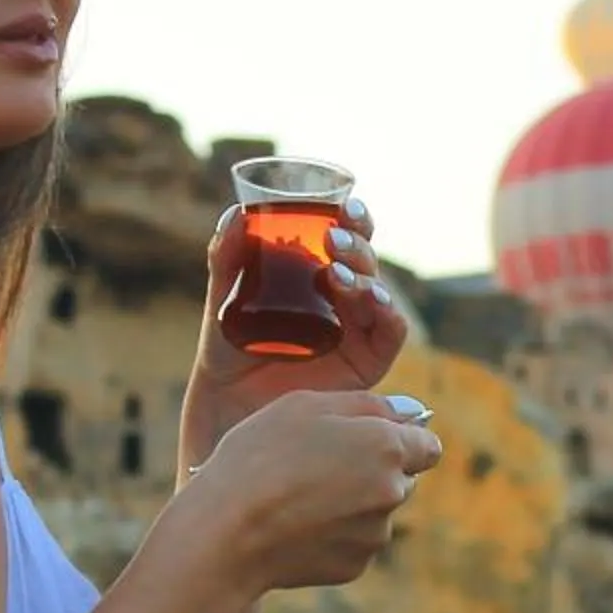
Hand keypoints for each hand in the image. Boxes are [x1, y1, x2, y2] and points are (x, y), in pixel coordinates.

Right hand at [171, 389, 445, 593]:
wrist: (225, 532)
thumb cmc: (259, 456)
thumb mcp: (305, 404)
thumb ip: (365, 404)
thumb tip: (404, 414)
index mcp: (387, 446)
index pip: (429, 445)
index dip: (402, 439)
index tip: (372, 440)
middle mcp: (393, 492)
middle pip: (403, 478)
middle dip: (375, 470)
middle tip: (321, 465)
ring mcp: (374, 535)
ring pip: (376, 512)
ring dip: (353, 503)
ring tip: (299, 497)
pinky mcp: (354, 566)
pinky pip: (353, 543)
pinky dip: (334, 534)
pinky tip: (295, 526)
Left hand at [180, 191, 409, 467]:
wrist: (226, 409)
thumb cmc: (227, 353)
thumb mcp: (222, 300)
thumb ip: (226, 259)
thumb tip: (235, 214)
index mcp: (316, 277)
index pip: (345, 238)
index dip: (353, 218)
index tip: (343, 203)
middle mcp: (343, 301)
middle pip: (367, 261)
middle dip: (359, 242)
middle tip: (336, 235)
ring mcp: (358, 331)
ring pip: (379, 292)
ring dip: (365, 275)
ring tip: (334, 270)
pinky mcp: (368, 365)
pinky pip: (390, 333)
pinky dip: (386, 312)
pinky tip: (368, 298)